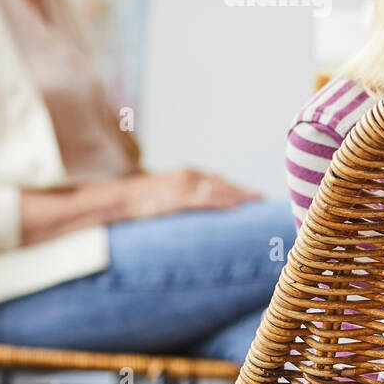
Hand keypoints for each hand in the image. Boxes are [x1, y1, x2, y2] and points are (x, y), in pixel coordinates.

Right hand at [121, 167, 261, 219]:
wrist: (120, 198)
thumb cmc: (140, 200)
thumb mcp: (164, 193)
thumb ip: (180, 197)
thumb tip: (190, 209)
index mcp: (187, 174)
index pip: (218, 180)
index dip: (236, 187)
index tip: (253, 195)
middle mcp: (189, 175)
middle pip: (223, 183)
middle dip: (243, 191)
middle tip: (262, 199)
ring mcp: (184, 185)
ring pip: (219, 189)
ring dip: (240, 195)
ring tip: (256, 203)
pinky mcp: (179, 196)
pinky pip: (207, 199)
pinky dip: (224, 201)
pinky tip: (237, 207)